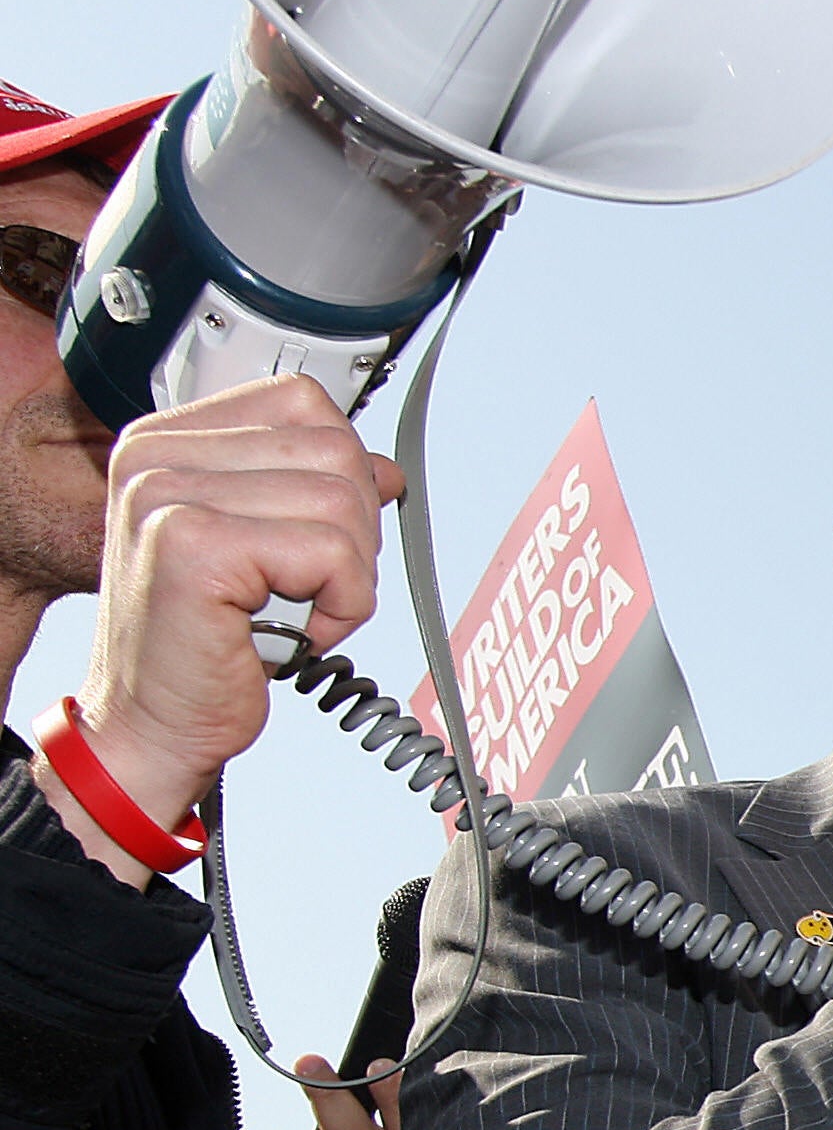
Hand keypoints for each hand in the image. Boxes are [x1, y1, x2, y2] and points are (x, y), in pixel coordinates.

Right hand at [57, 378, 400, 875]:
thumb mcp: (265, 550)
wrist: (151, 726)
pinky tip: (295, 634)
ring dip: (347, 577)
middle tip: (308, 588)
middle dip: (353, 530)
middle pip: (334, 450)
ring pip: (343, 501)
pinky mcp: (194, 546)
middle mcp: (156, 455)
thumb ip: (313, 493)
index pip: (303, 403)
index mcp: (168, 441)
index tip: (316, 534)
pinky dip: (341, 607)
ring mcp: (167, 494)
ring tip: (293, 613)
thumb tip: (385, 469)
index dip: (342, 472)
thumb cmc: (204, 645)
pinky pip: (334, 555)